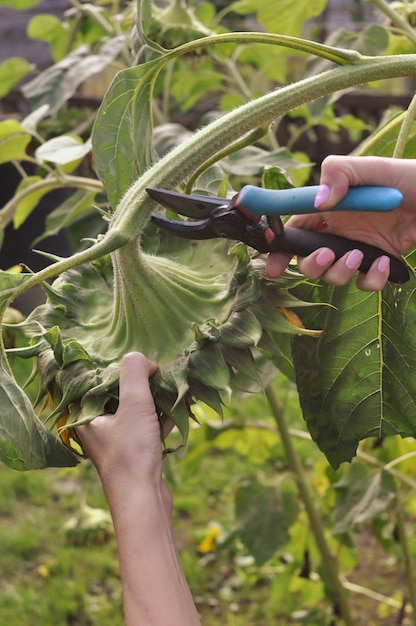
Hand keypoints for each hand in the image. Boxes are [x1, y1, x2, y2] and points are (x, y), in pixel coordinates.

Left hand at [76, 351, 171, 505]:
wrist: (143, 501)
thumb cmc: (131, 453)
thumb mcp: (134, 405)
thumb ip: (134, 374)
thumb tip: (141, 358)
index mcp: (87, 416)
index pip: (101, 381)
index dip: (122, 369)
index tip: (144, 362)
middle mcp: (98, 429)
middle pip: (120, 395)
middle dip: (142, 383)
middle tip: (161, 371)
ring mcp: (118, 442)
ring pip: (136, 411)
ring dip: (155, 399)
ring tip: (174, 386)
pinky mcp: (136, 453)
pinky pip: (148, 427)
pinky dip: (162, 417)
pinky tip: (180, 408)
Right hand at [266, 155, 415, 289]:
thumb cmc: (410, 179)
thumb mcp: (373, 168)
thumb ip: (340, 174)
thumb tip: (319, 202)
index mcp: (331, 208)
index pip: (295, 228)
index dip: (280, 247)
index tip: (273, 264)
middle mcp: (340, 231)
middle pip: (308, 260)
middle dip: (310, 264)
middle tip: (327, 255)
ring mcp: (358, 249)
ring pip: (333, 276)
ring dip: (339, 273)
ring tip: (358, 256)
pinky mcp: (378, 263)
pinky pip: (364, 283)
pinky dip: (370, 279)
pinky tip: (383, 262)